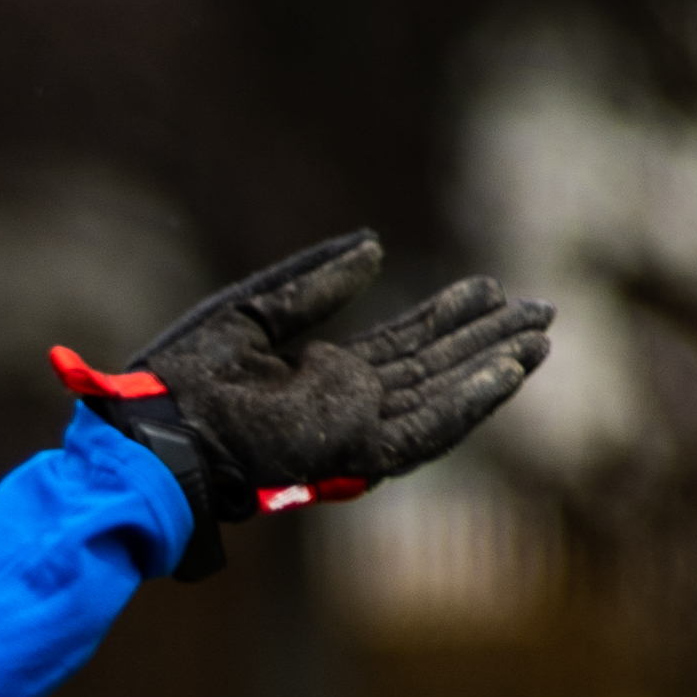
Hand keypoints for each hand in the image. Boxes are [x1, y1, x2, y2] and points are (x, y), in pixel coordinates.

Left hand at [55, 234, 552, 578]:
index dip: (447, 317)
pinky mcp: (351, 450)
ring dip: (490, 369)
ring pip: (440, 398)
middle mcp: (344, 405)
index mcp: (321, 376)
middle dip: (485, 340)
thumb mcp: (257, 310)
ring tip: (539, 339)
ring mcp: (352, 430)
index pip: (401, 346)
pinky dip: (468, 403)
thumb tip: (375, 246)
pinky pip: (424, 431)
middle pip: (433, 369)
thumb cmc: (183, 376)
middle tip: (540, 310)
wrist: (156, 430)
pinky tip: (505, 374)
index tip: (488, 288)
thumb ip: (318, 285)